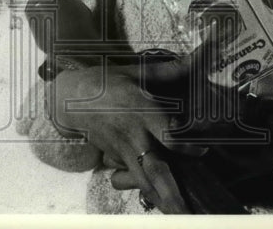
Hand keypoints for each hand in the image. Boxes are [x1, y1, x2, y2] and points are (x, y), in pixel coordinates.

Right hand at [50, 66, 203, 212]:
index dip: (187, 146)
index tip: (204, 150)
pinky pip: (132, 179)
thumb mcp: (135, 71)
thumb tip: (195, 59)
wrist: (69, 97)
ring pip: (143, 180)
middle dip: (172, 191)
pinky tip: (162, 203)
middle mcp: (134, 135)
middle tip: (188, 211)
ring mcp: (122, 150)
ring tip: (179, 216)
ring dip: (161, 199)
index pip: (168, 135)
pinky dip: (146, 191)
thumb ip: (167, 71)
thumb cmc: (106, 81)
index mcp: (141, 112)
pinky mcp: (114, 159)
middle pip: (155, 169)